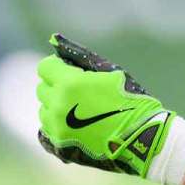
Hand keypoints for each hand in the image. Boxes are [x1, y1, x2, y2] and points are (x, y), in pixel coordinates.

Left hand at [36, 34, 173, 176]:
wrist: (141, 137)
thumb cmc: (129, 99)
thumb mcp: (109, 71)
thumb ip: (80, 56)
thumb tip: (55, 40)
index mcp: (69, 84)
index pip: (45, 67)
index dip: (58, 67)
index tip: (72, 71)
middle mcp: (58, 105)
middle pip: (43, 88)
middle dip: (57, 86)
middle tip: (80, 91)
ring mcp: (56, 127)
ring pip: (44, 109)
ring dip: (57, 106)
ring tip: (80, 110)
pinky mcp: (60, 144)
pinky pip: (47, 130)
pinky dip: (57, 125)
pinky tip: (75, 125)